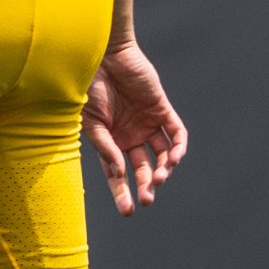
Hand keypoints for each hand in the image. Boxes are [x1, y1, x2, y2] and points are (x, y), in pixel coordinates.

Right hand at [82, 41, 187, 215]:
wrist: (104, 56)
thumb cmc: (90, 88)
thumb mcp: (92, 122)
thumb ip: (105, 147)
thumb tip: (118, 172)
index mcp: (111, 142)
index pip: (118, 174)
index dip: (122, 192)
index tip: (127, 211)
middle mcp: (131, 135)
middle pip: (143, 168)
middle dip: (145, 185)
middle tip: (147, 199)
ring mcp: (147, 122)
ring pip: (162, 153)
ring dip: (163, 168)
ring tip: (158, 177)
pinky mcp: (161, 108)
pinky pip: (176, 131)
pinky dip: (178, 146)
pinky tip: (174, 158)